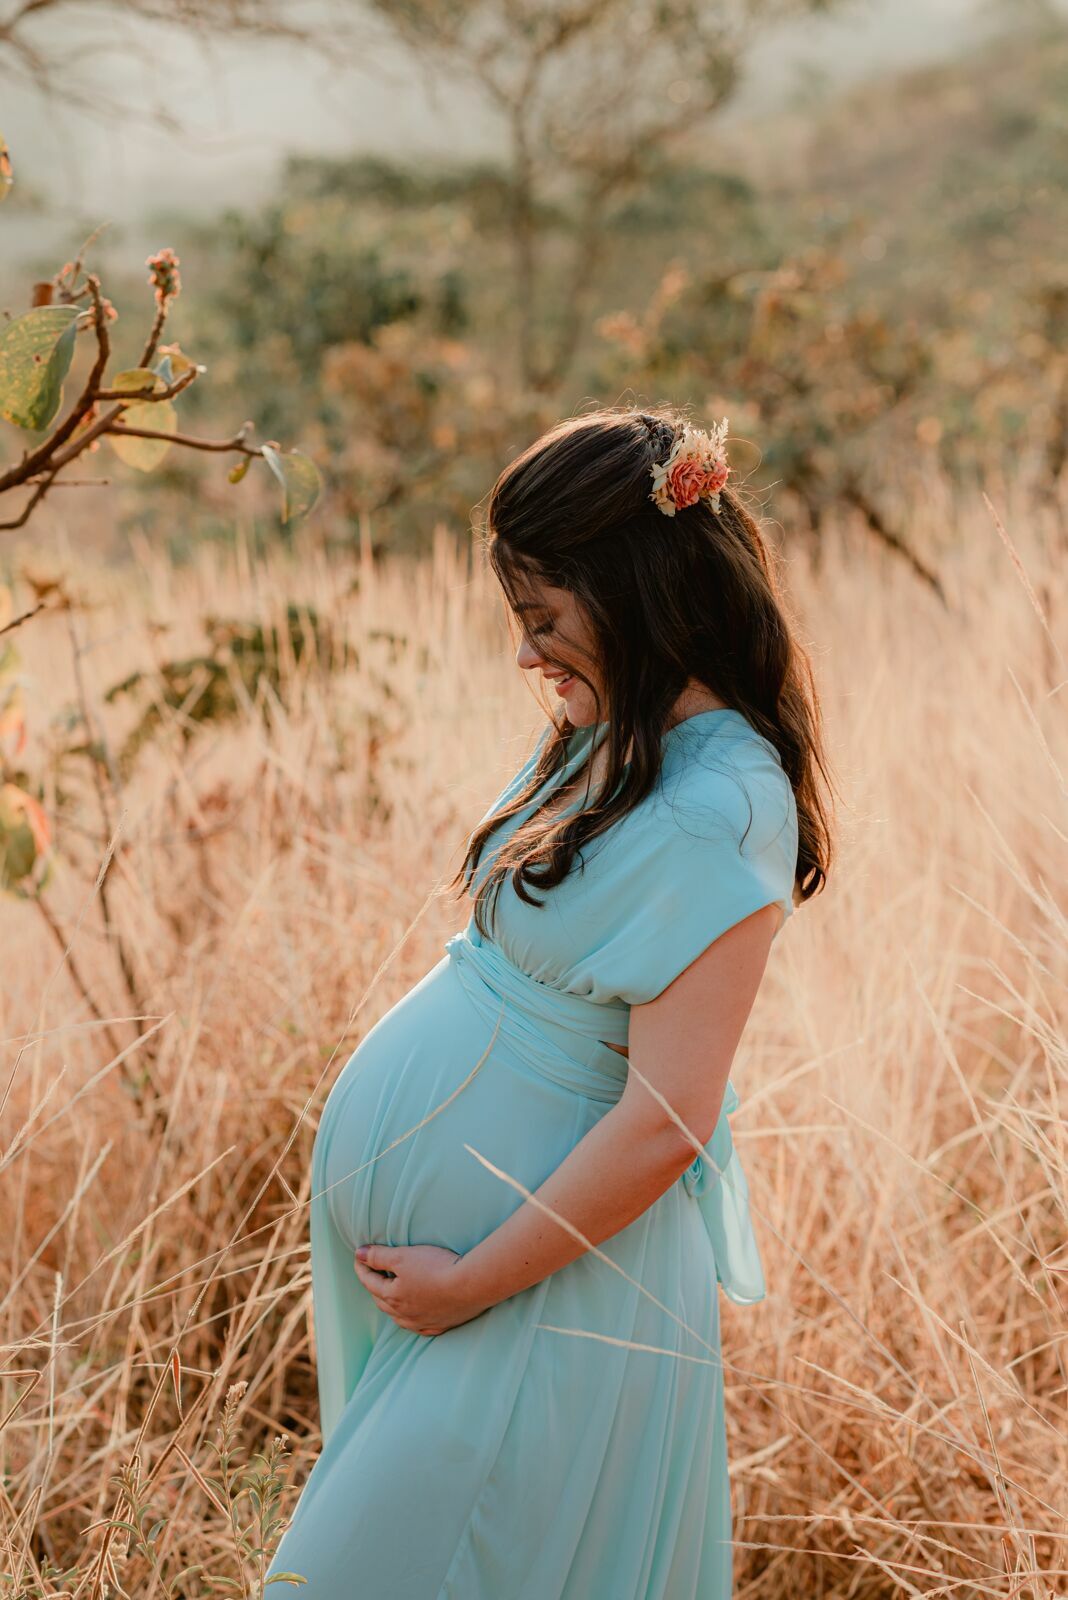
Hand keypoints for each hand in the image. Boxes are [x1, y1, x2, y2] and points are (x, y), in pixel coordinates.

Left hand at [352, 1243, 491, 1336]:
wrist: (470, 1285)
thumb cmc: (436, 1268)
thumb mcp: (403, 1256)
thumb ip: (379, 1256)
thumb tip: (359, 1254)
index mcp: (392, 1296)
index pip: (370, 1281)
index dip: (362, 1267)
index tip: (359, 1256)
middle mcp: (404, 1314)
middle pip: (383, 1301)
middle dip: (375, 1286)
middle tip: (374, 1273)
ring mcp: (422, 1322)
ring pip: (399, 1317)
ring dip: (392, 1305)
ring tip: (392, 1294)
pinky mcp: (441, 1325)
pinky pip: (421, 1327)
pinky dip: (413, 1320)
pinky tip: (416, 1316)